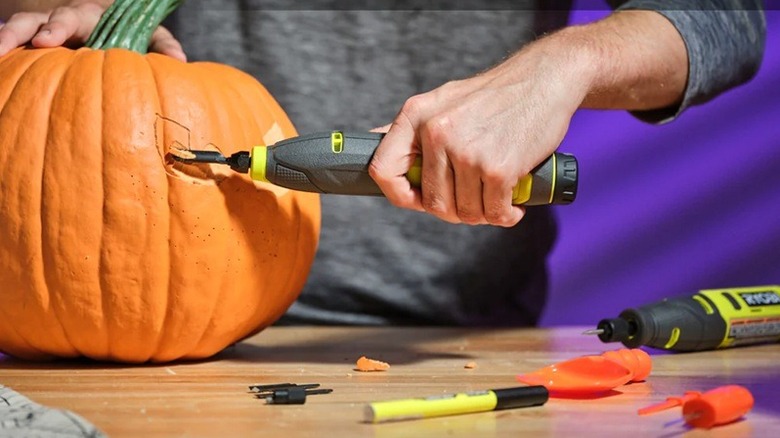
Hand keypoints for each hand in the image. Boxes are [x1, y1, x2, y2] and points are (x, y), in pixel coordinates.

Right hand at [0, 1, 185, 60]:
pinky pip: (16, 54)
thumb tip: (181, 60)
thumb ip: (163, 43)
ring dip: (4, 42)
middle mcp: (60, 23)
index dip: (57, 28)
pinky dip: (6, 60)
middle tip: (10, 47)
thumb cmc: (128, 32)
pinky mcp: (35, 51)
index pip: (68, 18)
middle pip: (35, 23)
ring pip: (18, 32)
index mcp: (87, 17)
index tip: (49, 41)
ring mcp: (43, 35)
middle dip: (22, 33)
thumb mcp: (148, 34)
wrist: (106, 27)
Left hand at [369, 39, 590, 226]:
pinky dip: (505, 216)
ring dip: (482, 214)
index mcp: (416, 116)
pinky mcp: (498, 168)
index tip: (419, 199)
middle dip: (453, 211)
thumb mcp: (442, 101)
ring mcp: (466, 152)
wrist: (544, 79)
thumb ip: (411, 127)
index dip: (399, 195)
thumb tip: (374, 140)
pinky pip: (494, 212)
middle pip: (432, 202)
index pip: (383, 171)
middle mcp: (436, 133)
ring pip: (465, 212)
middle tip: (472, 201)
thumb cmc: (494, 95)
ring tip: (495, 198)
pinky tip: (512, 205)